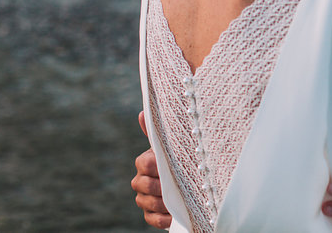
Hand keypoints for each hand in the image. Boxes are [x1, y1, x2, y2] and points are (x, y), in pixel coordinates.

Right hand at [131, 111, 171, 229]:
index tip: (167, 166)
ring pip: (145, 202)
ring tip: (178, 200)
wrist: (190, 183)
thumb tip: (142, 113)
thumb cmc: (179, 161)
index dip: (155, 166)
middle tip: (176, 186)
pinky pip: (151, 219)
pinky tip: (173, 216)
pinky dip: (162, 219)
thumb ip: (158, 133)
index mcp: (146, 163)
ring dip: (162, 203)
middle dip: (159, 186)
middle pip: (142, 184)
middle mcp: (141, 181)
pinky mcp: (150, 215)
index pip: (143, 163)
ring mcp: (144, 199)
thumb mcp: (173, 147)